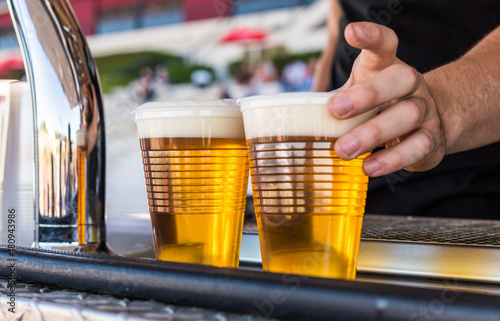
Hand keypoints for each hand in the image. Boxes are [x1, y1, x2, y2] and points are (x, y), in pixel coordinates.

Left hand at [329, 22, 445, 176]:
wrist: (430, 123)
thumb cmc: (380, 108)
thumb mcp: (359, 95)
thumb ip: (336, 101)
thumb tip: (292, 121)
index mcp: (388, 68)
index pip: (385, 44)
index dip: (371, 36)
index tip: (351, 32)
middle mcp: (412, 85)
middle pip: (400, 80)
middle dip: (367, 94)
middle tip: (335, 110)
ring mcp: (425, 111)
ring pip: (408, 115)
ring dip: (373, 133)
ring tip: (344, 149)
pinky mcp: (431, 140)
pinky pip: (417, 148)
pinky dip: (391, 159)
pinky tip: (369, 167)